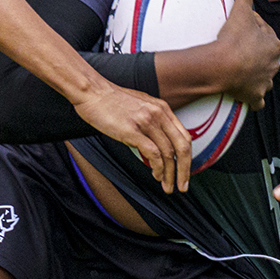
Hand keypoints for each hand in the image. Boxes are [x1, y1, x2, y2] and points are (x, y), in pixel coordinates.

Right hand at [74, 82, 191, 192]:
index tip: (185, 172)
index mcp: (162, 108)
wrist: (92, 92)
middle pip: (182, 147)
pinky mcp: (132, 131)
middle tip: (182, 186)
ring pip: (168, 153)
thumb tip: (156, 142)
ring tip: (166, 185)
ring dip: (169, 174)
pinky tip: (155, 174)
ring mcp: (146, 122)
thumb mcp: (140, 106)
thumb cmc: (110, 101)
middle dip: (184, 170)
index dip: (188, 158)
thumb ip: (152, 121)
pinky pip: (153, 153)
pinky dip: (157, 168)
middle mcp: (158, 114)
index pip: (184, 137)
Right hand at [212, 0, 279, 107]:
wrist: (222, 66)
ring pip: (264, 77)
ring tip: (241, 69)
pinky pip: (257, 100)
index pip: (265, 33)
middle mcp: (273, 65)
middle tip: (237, 46)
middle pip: (265, 56)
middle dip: (255, 52)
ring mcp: (264, 82)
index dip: (253, 28)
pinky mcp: (254, 96)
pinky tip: (246, 95)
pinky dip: (253, 98)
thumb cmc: (234, 40)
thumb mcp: (241, 11)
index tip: (240, 28)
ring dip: (256, 74)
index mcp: (274, 45)